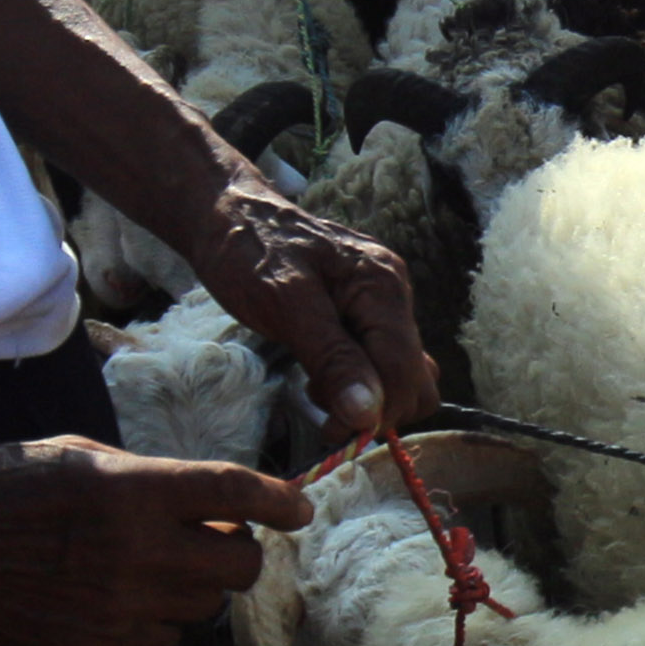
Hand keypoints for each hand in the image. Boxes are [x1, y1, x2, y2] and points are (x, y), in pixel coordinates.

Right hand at [0, 436, 308, 645]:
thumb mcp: (77, 453)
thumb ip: (146, 478)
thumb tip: (204, 498)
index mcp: (128, 489)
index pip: (232, 494)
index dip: (278, 500)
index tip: (299, 507)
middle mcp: (133, 550)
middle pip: (238, 565)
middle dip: (238, 550)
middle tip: (213, 536)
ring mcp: (116, 604)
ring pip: (205, 607)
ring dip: (197, 585)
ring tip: (154, 564)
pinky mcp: (96, 644)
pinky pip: (164, 639)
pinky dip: (160, 620)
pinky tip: (125, 596)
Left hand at [188, 179, 438, 431]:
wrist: (227, 214)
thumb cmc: (248, 253)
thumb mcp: (285, 307)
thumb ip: (332, 359)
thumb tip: (368, 414)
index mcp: (382, 286)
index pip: (406, 370)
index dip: (378, 411)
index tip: (332, 431)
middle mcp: (395, 293)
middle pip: (417, 378)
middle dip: (376, 406)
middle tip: (322, 409)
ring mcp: (384, 303)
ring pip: (402, 374)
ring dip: (366, 397)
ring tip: (316, 384)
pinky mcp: (369, 312)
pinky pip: (382, 360)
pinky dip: (358, 380)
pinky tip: (321, 371)